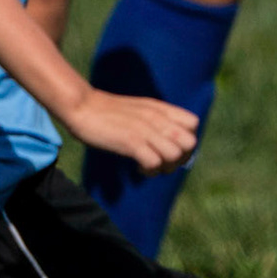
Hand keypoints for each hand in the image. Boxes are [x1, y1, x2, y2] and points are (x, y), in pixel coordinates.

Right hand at [66, 90, 199, 174]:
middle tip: (163, 161)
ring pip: (175, 155)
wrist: (82, 106)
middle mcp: (157, 118)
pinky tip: (139, 169)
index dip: (185, 139)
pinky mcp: (131, 142)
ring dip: (165, 167)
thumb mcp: (140, 110)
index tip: (170, 146)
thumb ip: (157, 120)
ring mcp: (145, 130)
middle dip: (181, 158)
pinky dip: (150, 171)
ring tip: (150, 166)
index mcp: (160, 109)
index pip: (193, 123)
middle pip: (190, 143)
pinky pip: (154, 163)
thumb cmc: (109, 112)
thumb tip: (170, 139)